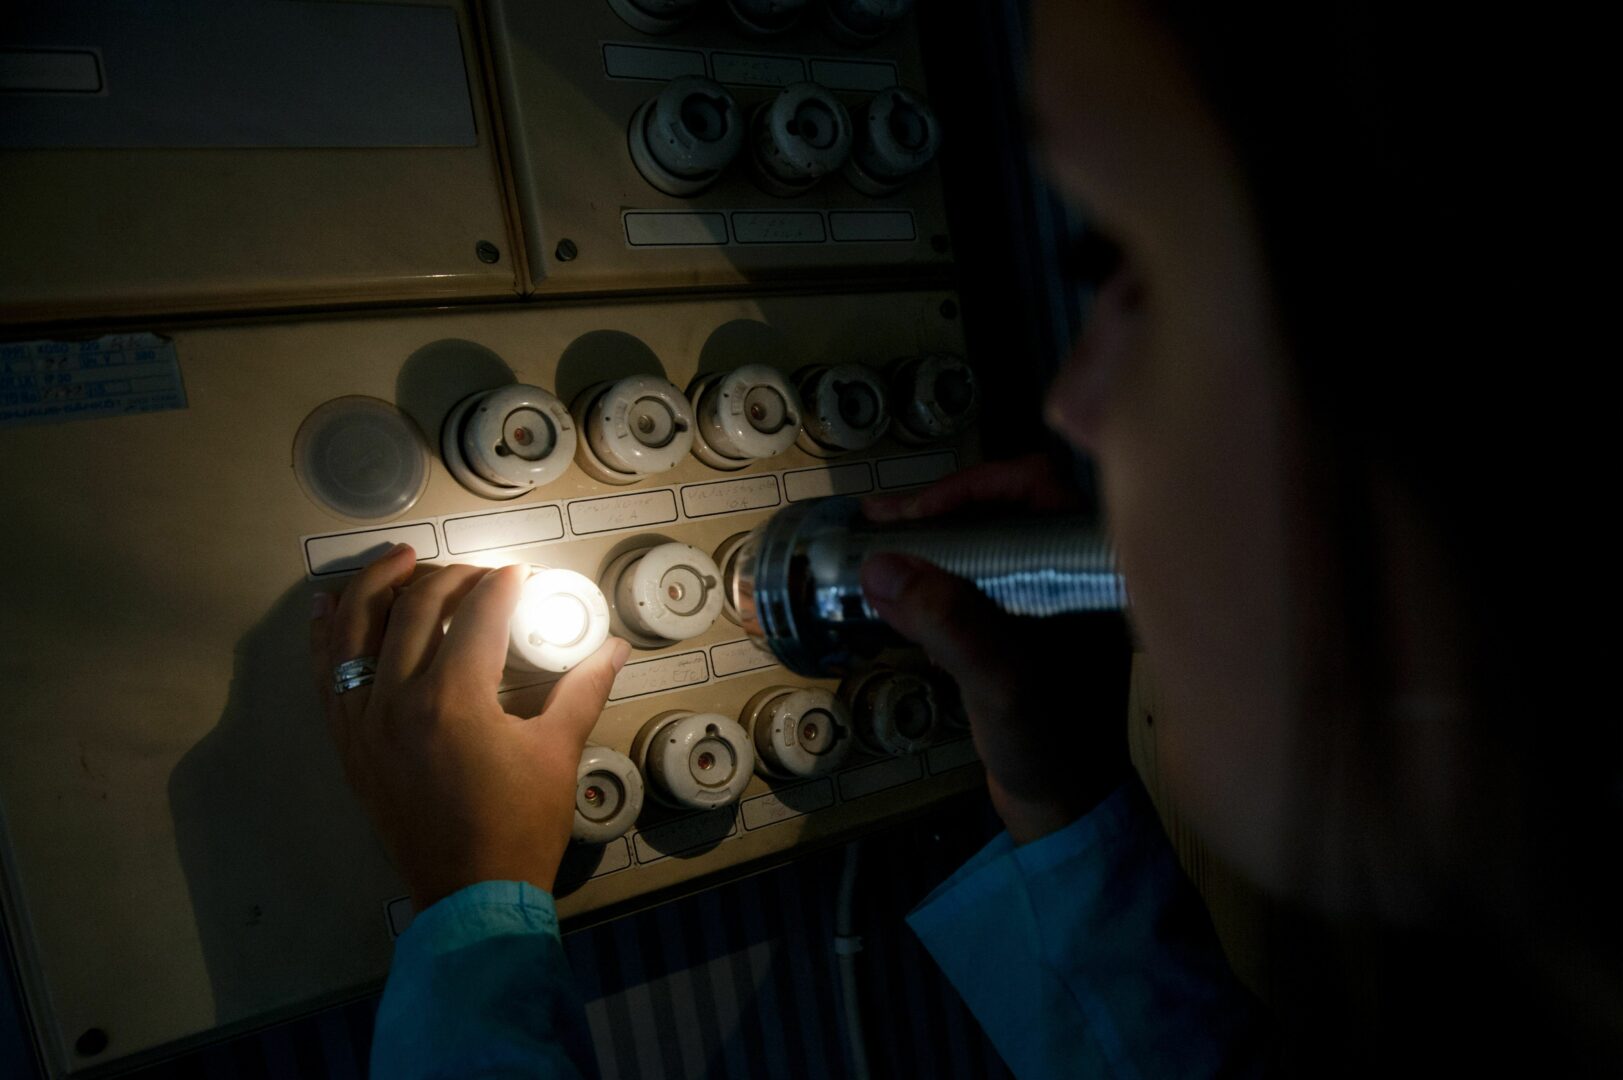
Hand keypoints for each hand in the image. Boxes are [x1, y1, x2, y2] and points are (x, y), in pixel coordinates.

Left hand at [309, 545, 629, 907]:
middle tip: (478, 573)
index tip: (520, 574)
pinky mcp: (348, 743)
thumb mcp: (557, 753)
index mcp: (453, 700)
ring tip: (398, 558)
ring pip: (355, 630)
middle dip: (450, 576)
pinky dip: (325, 636)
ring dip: (375, 585)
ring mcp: (363, 722)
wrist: (472, 894)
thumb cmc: (520, 826)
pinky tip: (329, 607)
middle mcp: (397, 700)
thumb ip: (583, 689)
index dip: (503, 585)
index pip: (477, 615)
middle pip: (414, 609)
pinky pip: (325, 675)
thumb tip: (614, 647)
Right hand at [861, 454, 1132, 843]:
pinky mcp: (1023, 635)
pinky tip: (899, 599)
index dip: (971, 487)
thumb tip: (880, 567)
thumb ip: (950, 623)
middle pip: (1001, 510)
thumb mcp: (1000, 683)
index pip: (1035, 485)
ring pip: (984, 547)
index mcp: (1088, 570)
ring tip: (876, 553)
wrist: (1063, 813)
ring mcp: (1047, 606)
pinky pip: (976, 585)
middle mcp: (1072, 577)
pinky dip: (937, 581)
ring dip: (931, 546)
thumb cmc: (1051, 747)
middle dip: (937, 514)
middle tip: (879, 527)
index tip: (916, 517)